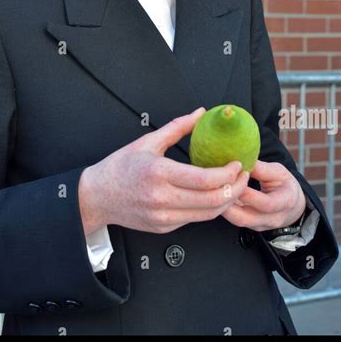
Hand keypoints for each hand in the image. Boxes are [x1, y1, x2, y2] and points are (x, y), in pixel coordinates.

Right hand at [78, 107, 249, 235]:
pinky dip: (210, 208)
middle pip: (213, 200)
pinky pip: (196, 220)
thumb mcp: (147, 141)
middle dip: (236, 188)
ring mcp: (164, 217)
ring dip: (228, 200)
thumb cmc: (120, 168)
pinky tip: (215, 196)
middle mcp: (162, 198)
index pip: (205, 179)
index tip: (237, 163)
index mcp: (159, 173)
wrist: (97, 197)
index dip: (228, 173)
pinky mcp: (165, 228)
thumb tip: (200, 113)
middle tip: (243, 175)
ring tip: (234, 186)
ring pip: (209, 214)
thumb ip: (177, 127)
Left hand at [220, 160, 306, 231]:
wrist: (293, 206)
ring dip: (224, 207)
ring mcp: (262, 225)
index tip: (235, 180)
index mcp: (285, 202)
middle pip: (246, 218)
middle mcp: (273, 218)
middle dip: (228, 203)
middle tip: (217, 188)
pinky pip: (237, 220)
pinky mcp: (252, 227)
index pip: (266, 203)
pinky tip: (219, 197)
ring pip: (238, 221)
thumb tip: (242, 161)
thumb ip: (262, 169)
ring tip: (214, 192)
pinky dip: (226, 210)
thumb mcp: (279, 172)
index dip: (248, 194)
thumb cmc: (285, 185)